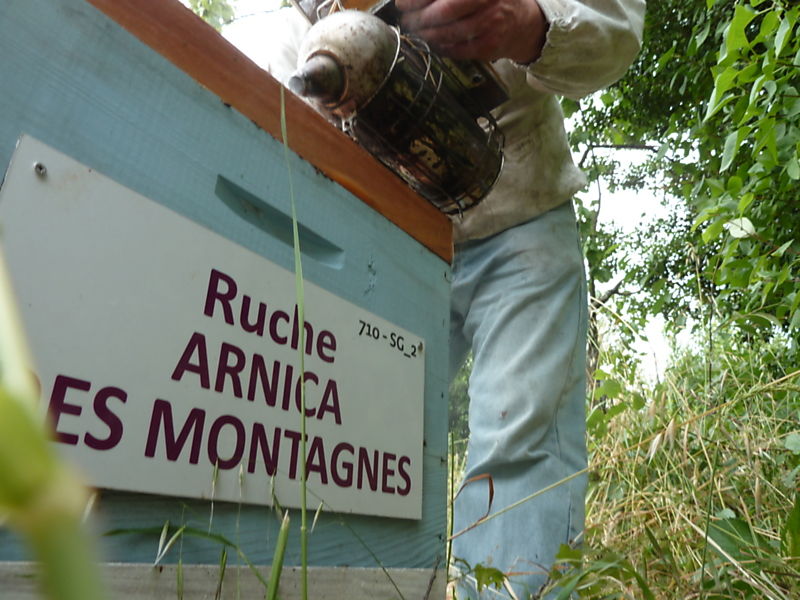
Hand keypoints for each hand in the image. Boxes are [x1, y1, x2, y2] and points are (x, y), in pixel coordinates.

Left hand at [395, 0, 546, 62]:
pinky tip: (434, 43)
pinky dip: (441, 47)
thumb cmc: (492, 2)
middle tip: (407, 19)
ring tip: (419, 31)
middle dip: (420, 17)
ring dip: (428, 34)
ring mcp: (491, 24)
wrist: (524, 22)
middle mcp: (489, 0)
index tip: (402, 2)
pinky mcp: (490, 46)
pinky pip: (457, 50)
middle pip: (444, 10)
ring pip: (449, 32)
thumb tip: (412, 0)